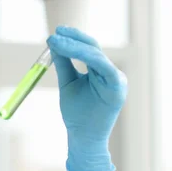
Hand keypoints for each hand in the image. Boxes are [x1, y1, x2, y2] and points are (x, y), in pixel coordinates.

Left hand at [47, 26, 127, 170]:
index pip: (88, 48)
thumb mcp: (68, 83)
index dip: (73, 38)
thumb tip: (54, 42)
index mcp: (101, 71)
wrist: (83, 137)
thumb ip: (64, 63)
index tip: (55, 32)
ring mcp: (116, 79)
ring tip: (57, 42)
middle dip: (73, 39)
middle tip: (54, 34)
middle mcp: (110, 73)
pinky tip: (69, 50)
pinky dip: (85, 56)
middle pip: (93, 48)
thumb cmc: (77, 113)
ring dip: (75, 46)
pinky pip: (102, 65)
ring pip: (95, 54)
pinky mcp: (117, 87)